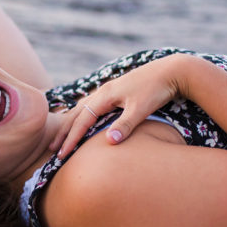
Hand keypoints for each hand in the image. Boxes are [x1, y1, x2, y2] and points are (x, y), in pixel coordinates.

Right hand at [50, 54, 191, 157]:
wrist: (173, 71)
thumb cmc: (157, 90)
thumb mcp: (141, 109)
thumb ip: (125, 125)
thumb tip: (109, 142)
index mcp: (106, 95)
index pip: (82, 120)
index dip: (71, 138)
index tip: (62, 154)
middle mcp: (104, 91)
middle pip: (77, 113)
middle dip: (64, 131)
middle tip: (52, 148)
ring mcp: (110, 90)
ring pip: (83, 107)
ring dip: (71, 122)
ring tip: (62, 135)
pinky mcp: (118, 91)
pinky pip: (93, 104)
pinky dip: (83, 114)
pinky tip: (85, 119)